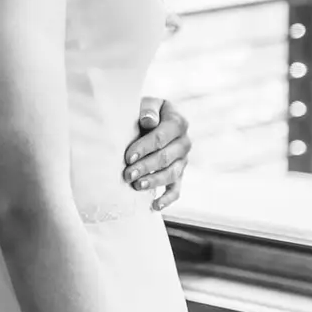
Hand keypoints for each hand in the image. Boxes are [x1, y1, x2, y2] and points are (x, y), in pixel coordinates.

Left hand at [122, 96, 191, 210]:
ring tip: (136, 186)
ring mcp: (183, 160)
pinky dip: (167, 199)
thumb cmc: (145, 112)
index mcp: (178, 122)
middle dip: (146, 167)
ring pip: (171, 174)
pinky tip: (154, 206)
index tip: (128, 156)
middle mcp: (184, 142)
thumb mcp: (147, 104)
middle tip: (127, 174)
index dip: (145, 147)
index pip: (161, 137)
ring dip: (154, 182)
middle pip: (166, 158)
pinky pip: (176, 189)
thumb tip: (148, 121)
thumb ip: (148, 110)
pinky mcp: (179, 174)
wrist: (151, 120)